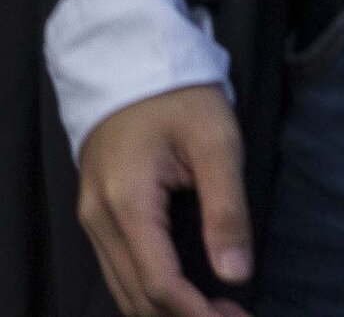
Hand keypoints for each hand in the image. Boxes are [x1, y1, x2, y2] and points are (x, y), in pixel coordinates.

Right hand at [76, 84, 246, 316]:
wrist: (132, 63)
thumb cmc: (180, 97)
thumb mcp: (217, 142)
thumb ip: (226, 209)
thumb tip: (237, 272)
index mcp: (126, 204)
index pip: (158, 281)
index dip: (195, 312)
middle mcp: (99, 221)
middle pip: (136, 295)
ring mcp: (93, 220)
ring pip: (124, 288)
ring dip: (168, 310)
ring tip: (220, 313)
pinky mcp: (100, 216)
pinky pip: (121, 269)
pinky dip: (152, 290)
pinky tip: (188, 294)